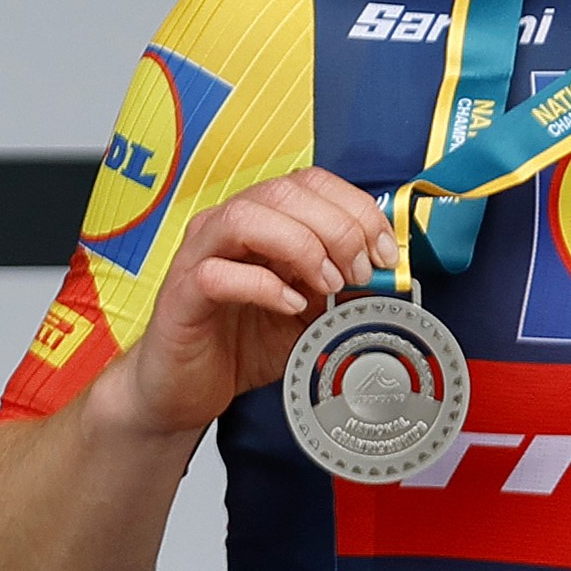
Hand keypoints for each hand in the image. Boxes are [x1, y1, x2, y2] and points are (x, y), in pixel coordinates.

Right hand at [92, 168, 396, 441]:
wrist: (189, 387)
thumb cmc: (246, 342)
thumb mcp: (314, 311)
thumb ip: (347, 286)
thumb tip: (389, 272)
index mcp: (262, 220)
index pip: (311, 182)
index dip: (356, 209)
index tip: (385, 251)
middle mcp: (226, 227)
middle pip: (284, 192)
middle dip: (338, 229)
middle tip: (358, 274)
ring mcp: (198, 256)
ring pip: (245, 219)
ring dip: (302, 247)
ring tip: (326, 286)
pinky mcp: (180, 295)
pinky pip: (217, 273)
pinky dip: (264, 286)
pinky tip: (290, 307)